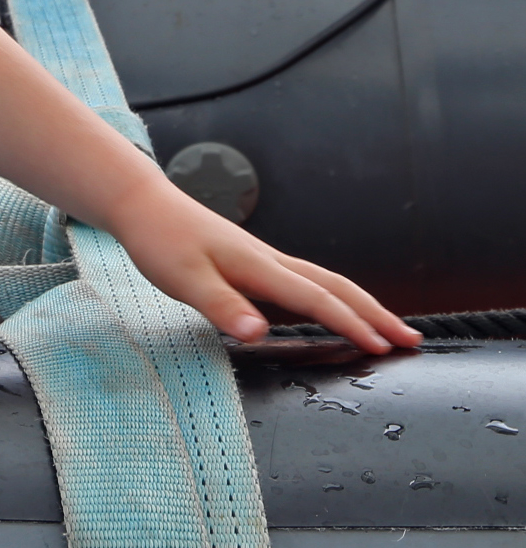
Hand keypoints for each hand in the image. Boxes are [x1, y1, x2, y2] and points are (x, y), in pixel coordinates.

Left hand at [105, 174, 418, 352]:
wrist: (141, 203)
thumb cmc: (160, 239)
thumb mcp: (183, 278)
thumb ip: (221, 307)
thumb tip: (258, 333)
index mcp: (258, 266)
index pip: (316, 299)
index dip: (352, 324)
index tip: (385, 347)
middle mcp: (268, 260)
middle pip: (334, 286)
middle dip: (374, 313)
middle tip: (411, 340)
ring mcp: (262, 258)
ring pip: (323, 281)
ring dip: (358, 304)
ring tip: (386, 327)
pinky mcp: (251, 261)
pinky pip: (305, 281)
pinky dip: (331, 296)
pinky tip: (330, 309)